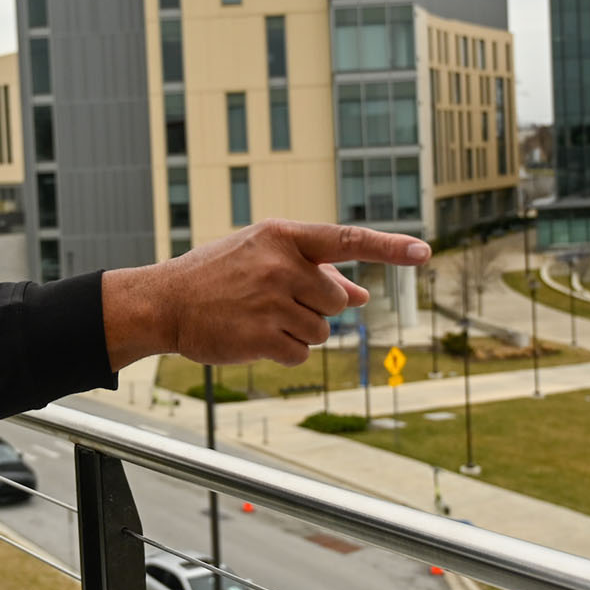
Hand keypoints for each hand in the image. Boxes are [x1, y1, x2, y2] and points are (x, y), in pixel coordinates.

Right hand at [101, 219, 429, 369]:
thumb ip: (315, 271)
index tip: (424, 252)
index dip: (390, 247)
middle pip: (337, 299)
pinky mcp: (262, 336)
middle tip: (276, 301)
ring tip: (260, 317)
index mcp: (284, 236)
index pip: (348, 240)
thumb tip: (362, 294)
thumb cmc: (219, 276)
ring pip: (322, 331)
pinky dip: (284, 352)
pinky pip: (301, 354)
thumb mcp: (265, 258)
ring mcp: (272, 301)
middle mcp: (282, 265)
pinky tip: (255, 337)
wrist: (165, 301)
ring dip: (299, 331)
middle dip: (316, 307)